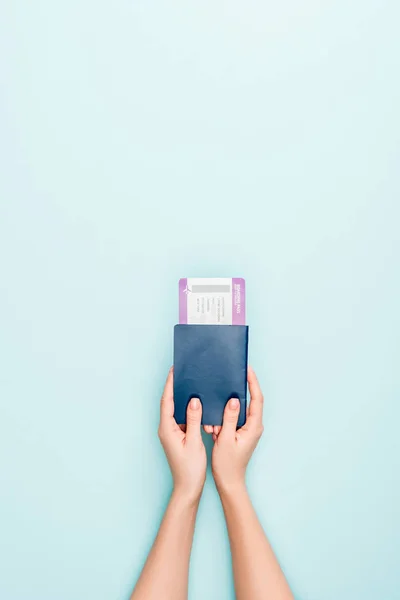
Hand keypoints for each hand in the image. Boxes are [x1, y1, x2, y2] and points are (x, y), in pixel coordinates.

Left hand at [158, 368, 206, 502]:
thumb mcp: (194, 441)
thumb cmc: (190, 468)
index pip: (167, 401)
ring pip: (177, 410)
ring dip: (184, 398)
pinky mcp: (178, 436)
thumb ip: (194, 419)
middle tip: (184, 372)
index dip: (170, 384)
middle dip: (175, 387)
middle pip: (169, 402)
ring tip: (192, 383)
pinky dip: (190, 410)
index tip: (174, 370)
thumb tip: (194, 400)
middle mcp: (167, 428)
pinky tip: (199, 404)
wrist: (188, 487)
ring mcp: (172, 432)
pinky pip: (183, 417)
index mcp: (167, 428)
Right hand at [211, 367, 263, 494]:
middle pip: (250, 401)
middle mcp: (253, 426)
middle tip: (229, 376)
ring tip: (216, 407)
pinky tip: (213, 422)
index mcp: (253, 426)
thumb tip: (234, 399)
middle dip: (237, 390)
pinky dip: (223, 417)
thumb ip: (229, 418)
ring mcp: (247, 429)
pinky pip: (232, 418)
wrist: (229, 482)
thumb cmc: (227, 464)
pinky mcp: (240, 432)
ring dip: (226, 407)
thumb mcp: (225, 439)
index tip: (247, 369)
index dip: (253, 382)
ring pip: (239, 410)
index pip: (257, 399)